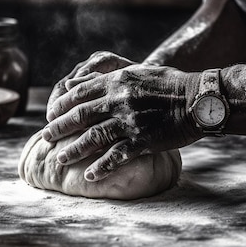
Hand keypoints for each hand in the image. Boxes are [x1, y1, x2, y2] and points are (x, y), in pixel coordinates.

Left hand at [43, 64, 202, 181]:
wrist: (200, 99)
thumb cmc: (171, 84)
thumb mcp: (138, 72)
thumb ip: (108, 78)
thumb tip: (77, 83)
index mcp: (117, 81)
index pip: (79, 93)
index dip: (60, 105)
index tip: (49, 114)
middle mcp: (118, 100)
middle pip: (80, 116)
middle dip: (59, 128)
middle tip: (45, 137)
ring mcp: (129, 121)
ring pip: (93, 138)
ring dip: (74, 150)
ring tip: (61, 159)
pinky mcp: (143, 140)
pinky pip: (116, 156)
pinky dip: (102, 167)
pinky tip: (90, 175)